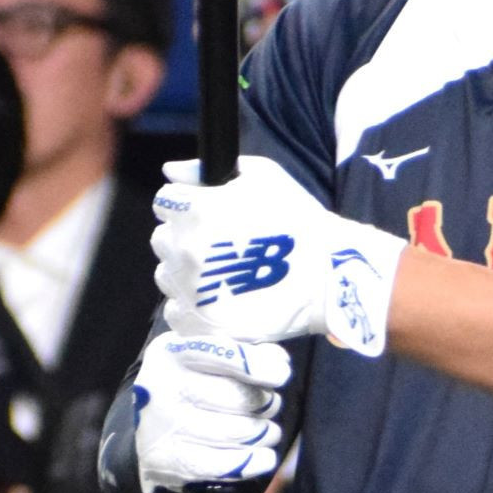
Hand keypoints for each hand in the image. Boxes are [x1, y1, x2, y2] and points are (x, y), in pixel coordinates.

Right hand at [133, 330, 288, 492]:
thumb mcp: (209, 348)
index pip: (225, 355)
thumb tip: (279, 361)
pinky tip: (265, 458)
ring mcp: (160, 426)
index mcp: (175, 350)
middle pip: (234, 397)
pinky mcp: (163, 461)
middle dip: (264, 403)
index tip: (282, 374)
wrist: (144, 417)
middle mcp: (162, 386)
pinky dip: (247, 463)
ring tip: (270, 431)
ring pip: (231, 431)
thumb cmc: (191, 374)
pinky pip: (215, 466)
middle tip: (272, 405)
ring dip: (262, 432)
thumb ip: (245, 345)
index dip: (259, 365)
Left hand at [152, 155, 406, 355]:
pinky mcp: (201, 323)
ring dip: (186, 268)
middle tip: (220, 237)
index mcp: (197, 210)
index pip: (166, 201)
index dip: (188, 200)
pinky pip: (175, 310)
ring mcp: (192, 290)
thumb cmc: (299, 217)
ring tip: (225, 267)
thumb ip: (207, 169)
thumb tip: (171, 171)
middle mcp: (187, 250)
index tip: (208, 207)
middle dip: (185, 233)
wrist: (329, 272)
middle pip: (163, 237)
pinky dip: (191, 302)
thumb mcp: (263, 175)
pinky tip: (220, 294)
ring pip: (167, 273)